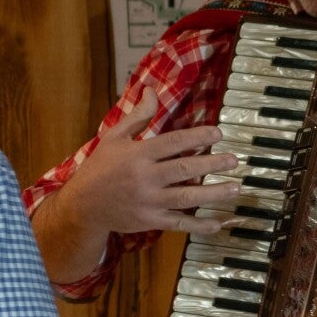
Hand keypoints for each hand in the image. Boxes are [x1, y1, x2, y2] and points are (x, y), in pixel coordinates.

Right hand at [65, 91, 239, 235]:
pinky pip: (179, 223)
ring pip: (187, 197)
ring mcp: (148, 201)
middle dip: (212, 164)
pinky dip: (199, 225)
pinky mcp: (150, 221)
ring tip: (234, 187)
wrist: (82, 206)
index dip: (198, 138)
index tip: (218, 134)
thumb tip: (151, 91)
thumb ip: (137, 116)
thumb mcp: (113, 138)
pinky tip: (217, 223)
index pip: (173, 143)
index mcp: (137, 155)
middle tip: (233, 160)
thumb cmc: (99, 169)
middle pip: (185, 169)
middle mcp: (145, 178)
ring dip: (213, 193)